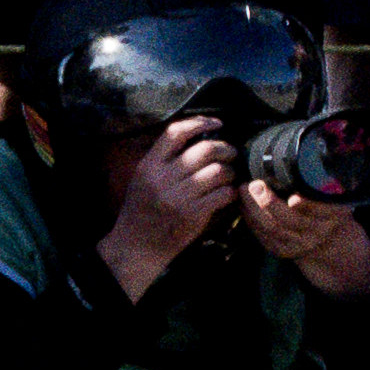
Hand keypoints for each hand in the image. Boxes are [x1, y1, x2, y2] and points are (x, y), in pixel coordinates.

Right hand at [101, 122, 246, 290]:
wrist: (137, 246)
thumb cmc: (142, 210)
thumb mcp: (143, 179)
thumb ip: (164, 159)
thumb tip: (198, 137)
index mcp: (149, 166)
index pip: (176, 132)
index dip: (200, 123)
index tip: (217, 123)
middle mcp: (162, 178)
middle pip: (205, 149)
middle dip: (226, 149)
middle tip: (232, 153)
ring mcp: (178, 197)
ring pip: (219, 171)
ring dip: (230, 171)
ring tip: (230, 176)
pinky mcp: (193, 214)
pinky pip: (223, 194)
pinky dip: (231, 191)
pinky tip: (229, 193)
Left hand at [239, 166, 369, 293]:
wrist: (327, 234)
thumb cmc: (325, 200)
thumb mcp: (332, 188)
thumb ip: (321, 177)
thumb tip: (306, 152)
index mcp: (335, 214)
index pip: (322, 210)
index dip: (308, 206)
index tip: (293, 197)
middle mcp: (318, 232)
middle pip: (291, 220)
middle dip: (269, 203)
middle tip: (254, 184)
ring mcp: (300, 244)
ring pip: (272, 228)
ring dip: (253, 209)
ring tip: (243, 190)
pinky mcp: (283, 250)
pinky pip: (263, 236)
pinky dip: (250, 219)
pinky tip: (243, 204)